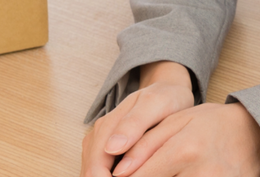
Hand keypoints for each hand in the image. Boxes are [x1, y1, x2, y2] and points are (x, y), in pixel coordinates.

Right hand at [81, 64, 236, 176]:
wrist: (168, 90)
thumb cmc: (166, 98)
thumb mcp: (156, 104)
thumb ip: (135, 123)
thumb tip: (112, 148)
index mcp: (107, 126)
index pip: (96, 168)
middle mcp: (98, 136)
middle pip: (91, 173)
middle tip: (142, 176)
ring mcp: (99, 143)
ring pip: (93, 173)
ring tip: (140, 174)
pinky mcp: (106, 151)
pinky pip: (101, 170)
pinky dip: (112, 175)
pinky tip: (133, 173)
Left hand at [106, 102, 259, 176]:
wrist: (257, 134)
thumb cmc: (213, 125)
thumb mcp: (178, 123)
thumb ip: (145, 145)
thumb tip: (119, 172)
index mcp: (184, 150)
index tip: (116, 174)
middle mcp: (200, 173)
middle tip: (151, 168)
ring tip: (169, 169)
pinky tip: (180, 175)